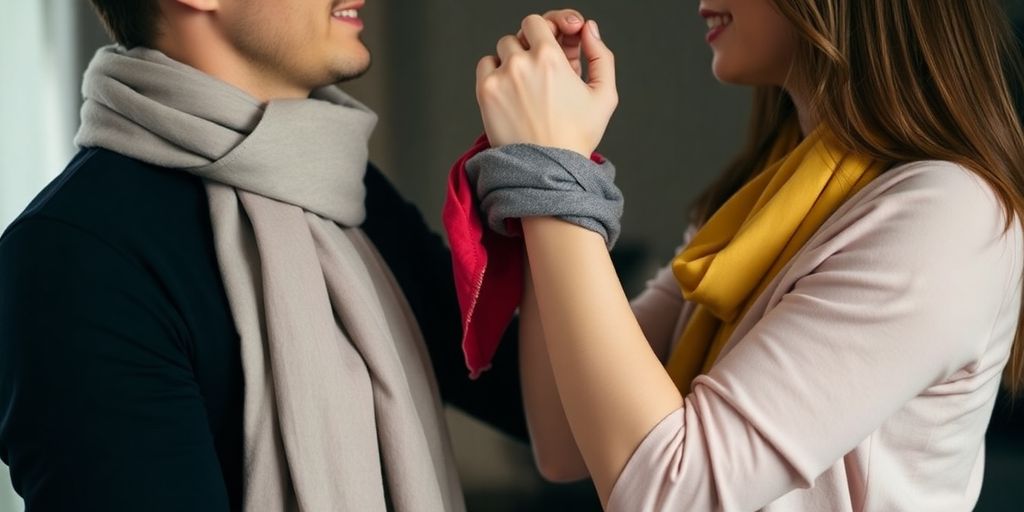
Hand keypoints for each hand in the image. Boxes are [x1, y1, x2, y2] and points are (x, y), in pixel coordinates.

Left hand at [476, 15, 617, 156]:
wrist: (548, 168)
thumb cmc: (577, 136)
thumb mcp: (605, 95)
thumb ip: (601, 55)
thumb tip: (588, 28)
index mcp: (551, 58)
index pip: (537, 21)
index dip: (546, 29)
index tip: (551, 42)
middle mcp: (523, 63)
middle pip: (519, 35)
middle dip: (531, 47)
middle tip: (541, 69)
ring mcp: (501, 77)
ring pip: (501, 49)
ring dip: (513, 59)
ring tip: (528, 84)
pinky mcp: (486, 92)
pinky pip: (485, 65)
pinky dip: (496, 72)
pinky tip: (512, 91)